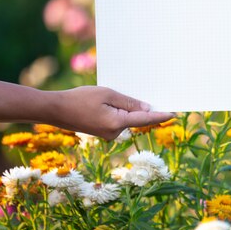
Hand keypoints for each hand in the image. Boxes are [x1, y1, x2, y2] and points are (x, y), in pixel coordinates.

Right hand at [51, 86, 173, 139]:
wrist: (55, 110)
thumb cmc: (79, 99)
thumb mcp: (107, 94)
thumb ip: (129, 102)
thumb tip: (147, 108)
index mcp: (117, 123)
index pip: (145, 119)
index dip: (161, 115)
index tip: (175, 113)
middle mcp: (115, 133)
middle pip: (136, 118)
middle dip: (143, 108)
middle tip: (153, 95)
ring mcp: (109, 135)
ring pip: (127, 119)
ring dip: (129, 109)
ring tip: (122, 95)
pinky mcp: (104, 132)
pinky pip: (119, 120)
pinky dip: (121, 112)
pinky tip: (113, 102)